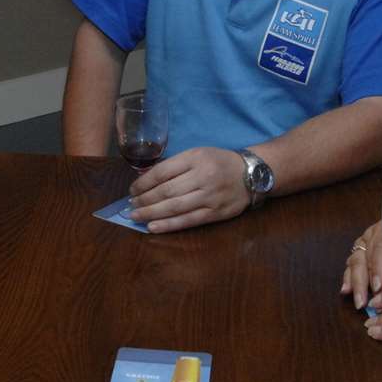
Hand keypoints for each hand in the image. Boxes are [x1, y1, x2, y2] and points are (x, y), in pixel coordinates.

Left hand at [126, 147, 249, 232]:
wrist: (251, 174)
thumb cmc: (219, 162)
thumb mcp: (197, 154)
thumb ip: (174, 166)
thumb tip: (145, 180)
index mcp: (195, 158)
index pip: (162, 172)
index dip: (143, 183)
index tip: (132, 190)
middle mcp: (202, 176)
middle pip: (166, 191)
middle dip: (144, 200)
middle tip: (130, 206)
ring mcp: (210, 196)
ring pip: (174, 207)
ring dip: (151, 213)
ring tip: (135, 216)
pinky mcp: (216, 213)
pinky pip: (188, 221)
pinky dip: (168, 225)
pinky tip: (152, 227)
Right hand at [340, 222, 381, 308]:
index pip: (380, 254)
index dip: (378, 272)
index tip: (378, 290)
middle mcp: (373, 236)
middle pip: (362, 259)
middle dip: (361, 283)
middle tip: (362, 303)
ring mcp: (365, 240)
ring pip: (354, 260)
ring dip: (352, 281)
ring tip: (351, 297)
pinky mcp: (361, 246)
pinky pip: (351, 261)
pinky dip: (348, 276)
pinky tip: (345, 290)